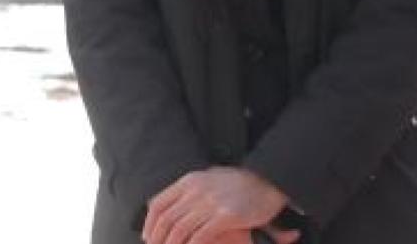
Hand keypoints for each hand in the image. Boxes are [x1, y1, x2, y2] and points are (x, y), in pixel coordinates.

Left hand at [144, 167, 294, 243]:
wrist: (268, 182)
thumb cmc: (239, 184)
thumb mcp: (210, 178)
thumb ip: (190, 189)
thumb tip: (170, 203)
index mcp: (190, 180)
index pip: (158, 203)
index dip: (149, 224)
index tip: (148, 238)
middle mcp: (197, 189)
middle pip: (166, 219)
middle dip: (157, 240)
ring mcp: (212, 202)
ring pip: (180, 230)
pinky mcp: (226, 215)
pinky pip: (200, 236)